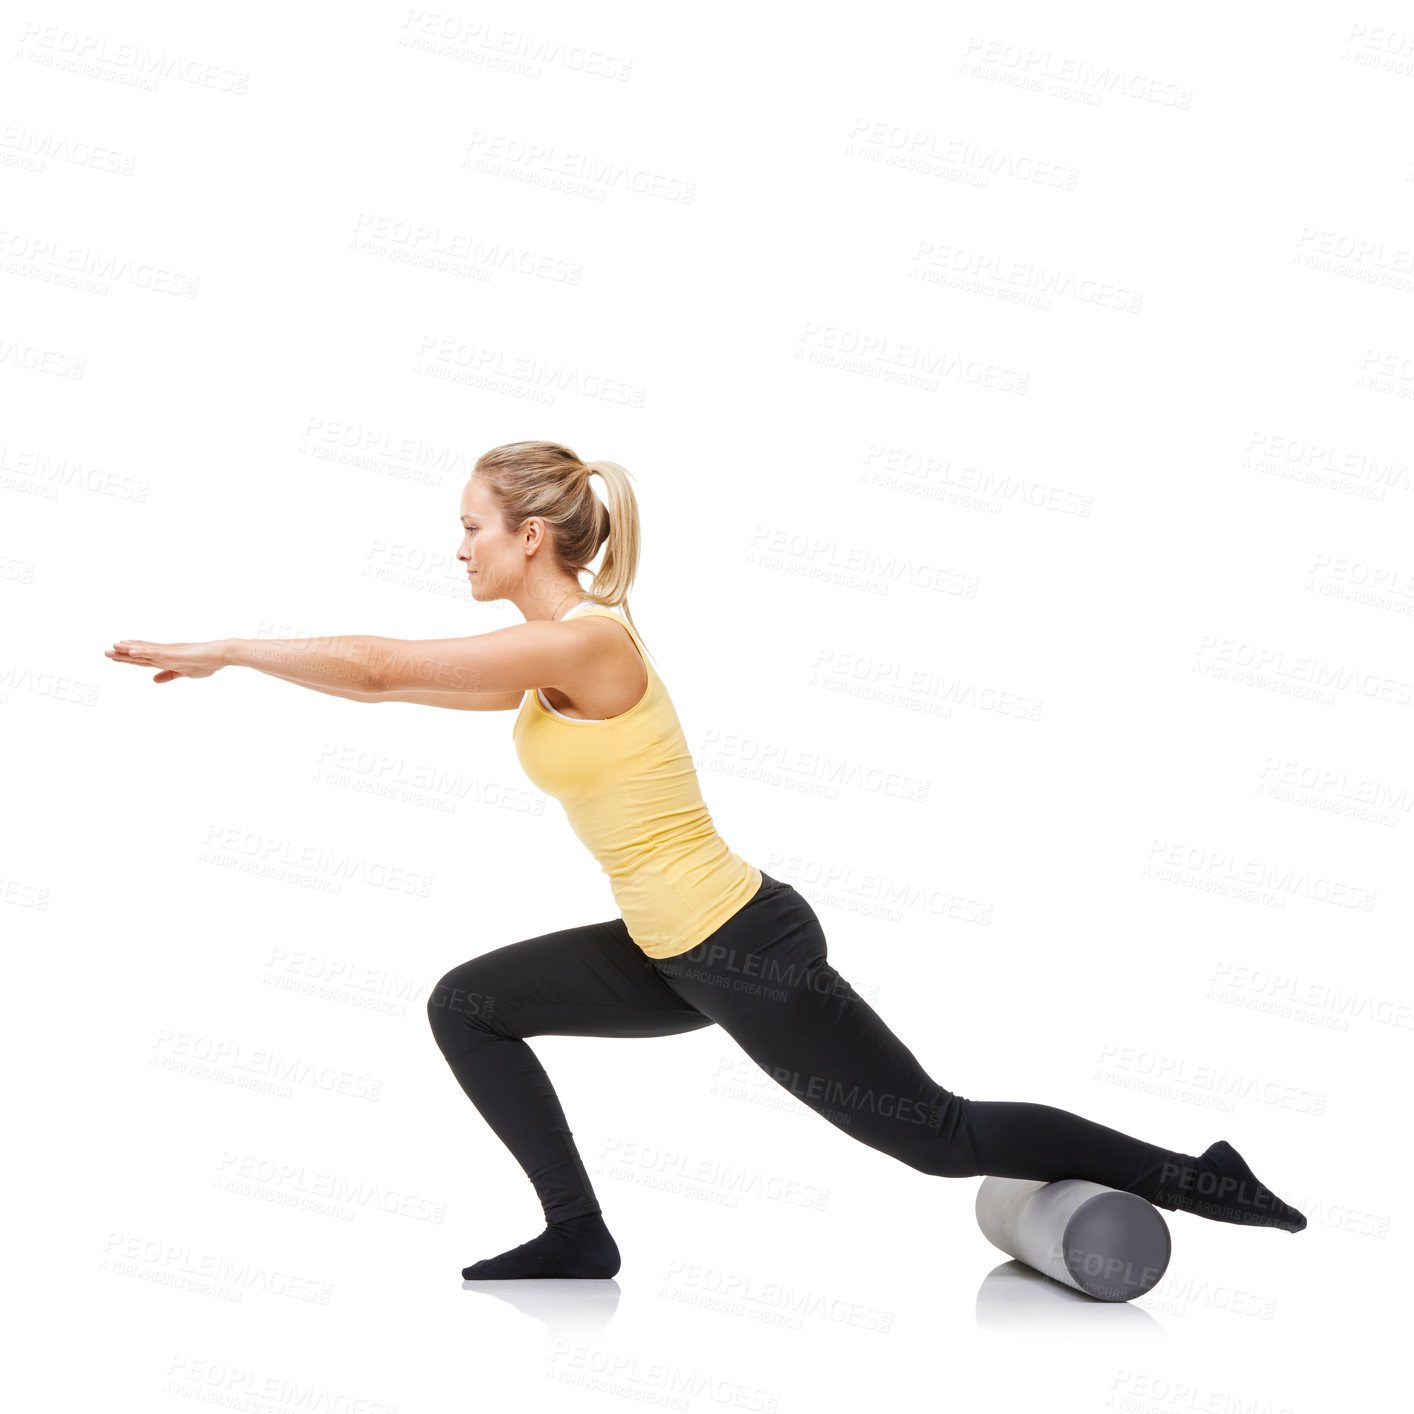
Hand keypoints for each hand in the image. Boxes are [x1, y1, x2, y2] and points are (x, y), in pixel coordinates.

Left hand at [105, 639, 225, 682]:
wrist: (218, 655)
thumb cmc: (205, 663)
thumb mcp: (183, 673)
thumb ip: (168, 675)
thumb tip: (154, 680)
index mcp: (166, 660)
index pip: (143, 660)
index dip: (128, 659)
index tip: (115, 656)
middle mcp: (163, 654)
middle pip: (139, 654)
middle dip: (122, 654)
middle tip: (105, 651)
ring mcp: (167, 653)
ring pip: (143, 651)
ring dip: (127, 649)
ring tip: (112, 647)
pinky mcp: (172, 653)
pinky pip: (154, 651)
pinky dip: (141, 650)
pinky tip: (130, 650)